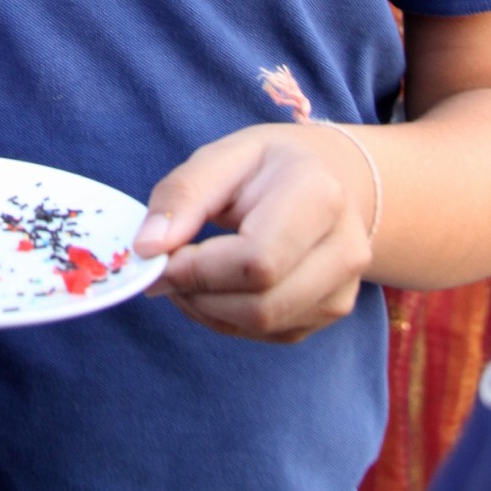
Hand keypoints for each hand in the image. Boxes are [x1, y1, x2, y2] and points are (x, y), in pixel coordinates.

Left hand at [132, 124, 374, 343]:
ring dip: (207, 309)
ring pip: (264, 325)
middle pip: (262, 304)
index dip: (198, 269)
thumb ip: (183, 196)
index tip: (157, 255)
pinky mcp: (330, 313)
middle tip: (164, 269)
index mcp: (320, 196)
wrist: (331, 178)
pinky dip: (227, 318)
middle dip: (198, 294)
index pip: (257, 261)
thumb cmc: (270, 165)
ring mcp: (343, 289)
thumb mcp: (223, 156)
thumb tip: (147, 248)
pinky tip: (212, 288)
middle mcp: (344, 249)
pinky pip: (270, 333)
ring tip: (184, 274)